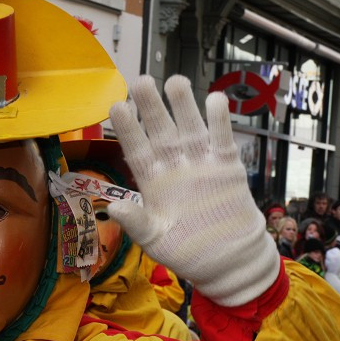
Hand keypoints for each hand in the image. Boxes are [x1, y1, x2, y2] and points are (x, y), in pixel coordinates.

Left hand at [107, 75, 278, 305]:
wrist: (224, 259)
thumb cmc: (183, 248)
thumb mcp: (153, 239)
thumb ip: (136, 222)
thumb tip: (113, 208)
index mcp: (151, 181)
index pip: (135, 149)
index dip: (128, 129)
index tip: (116, 107)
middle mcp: (173, 166)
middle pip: (160, 130)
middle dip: (151, 106)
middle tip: (141, 81)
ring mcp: (200, 164)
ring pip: (190, 127)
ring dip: (183, 105)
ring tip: (175, 81)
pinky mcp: (226, 167)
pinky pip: (222, 140)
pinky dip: (220, 121)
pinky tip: (214, 100)